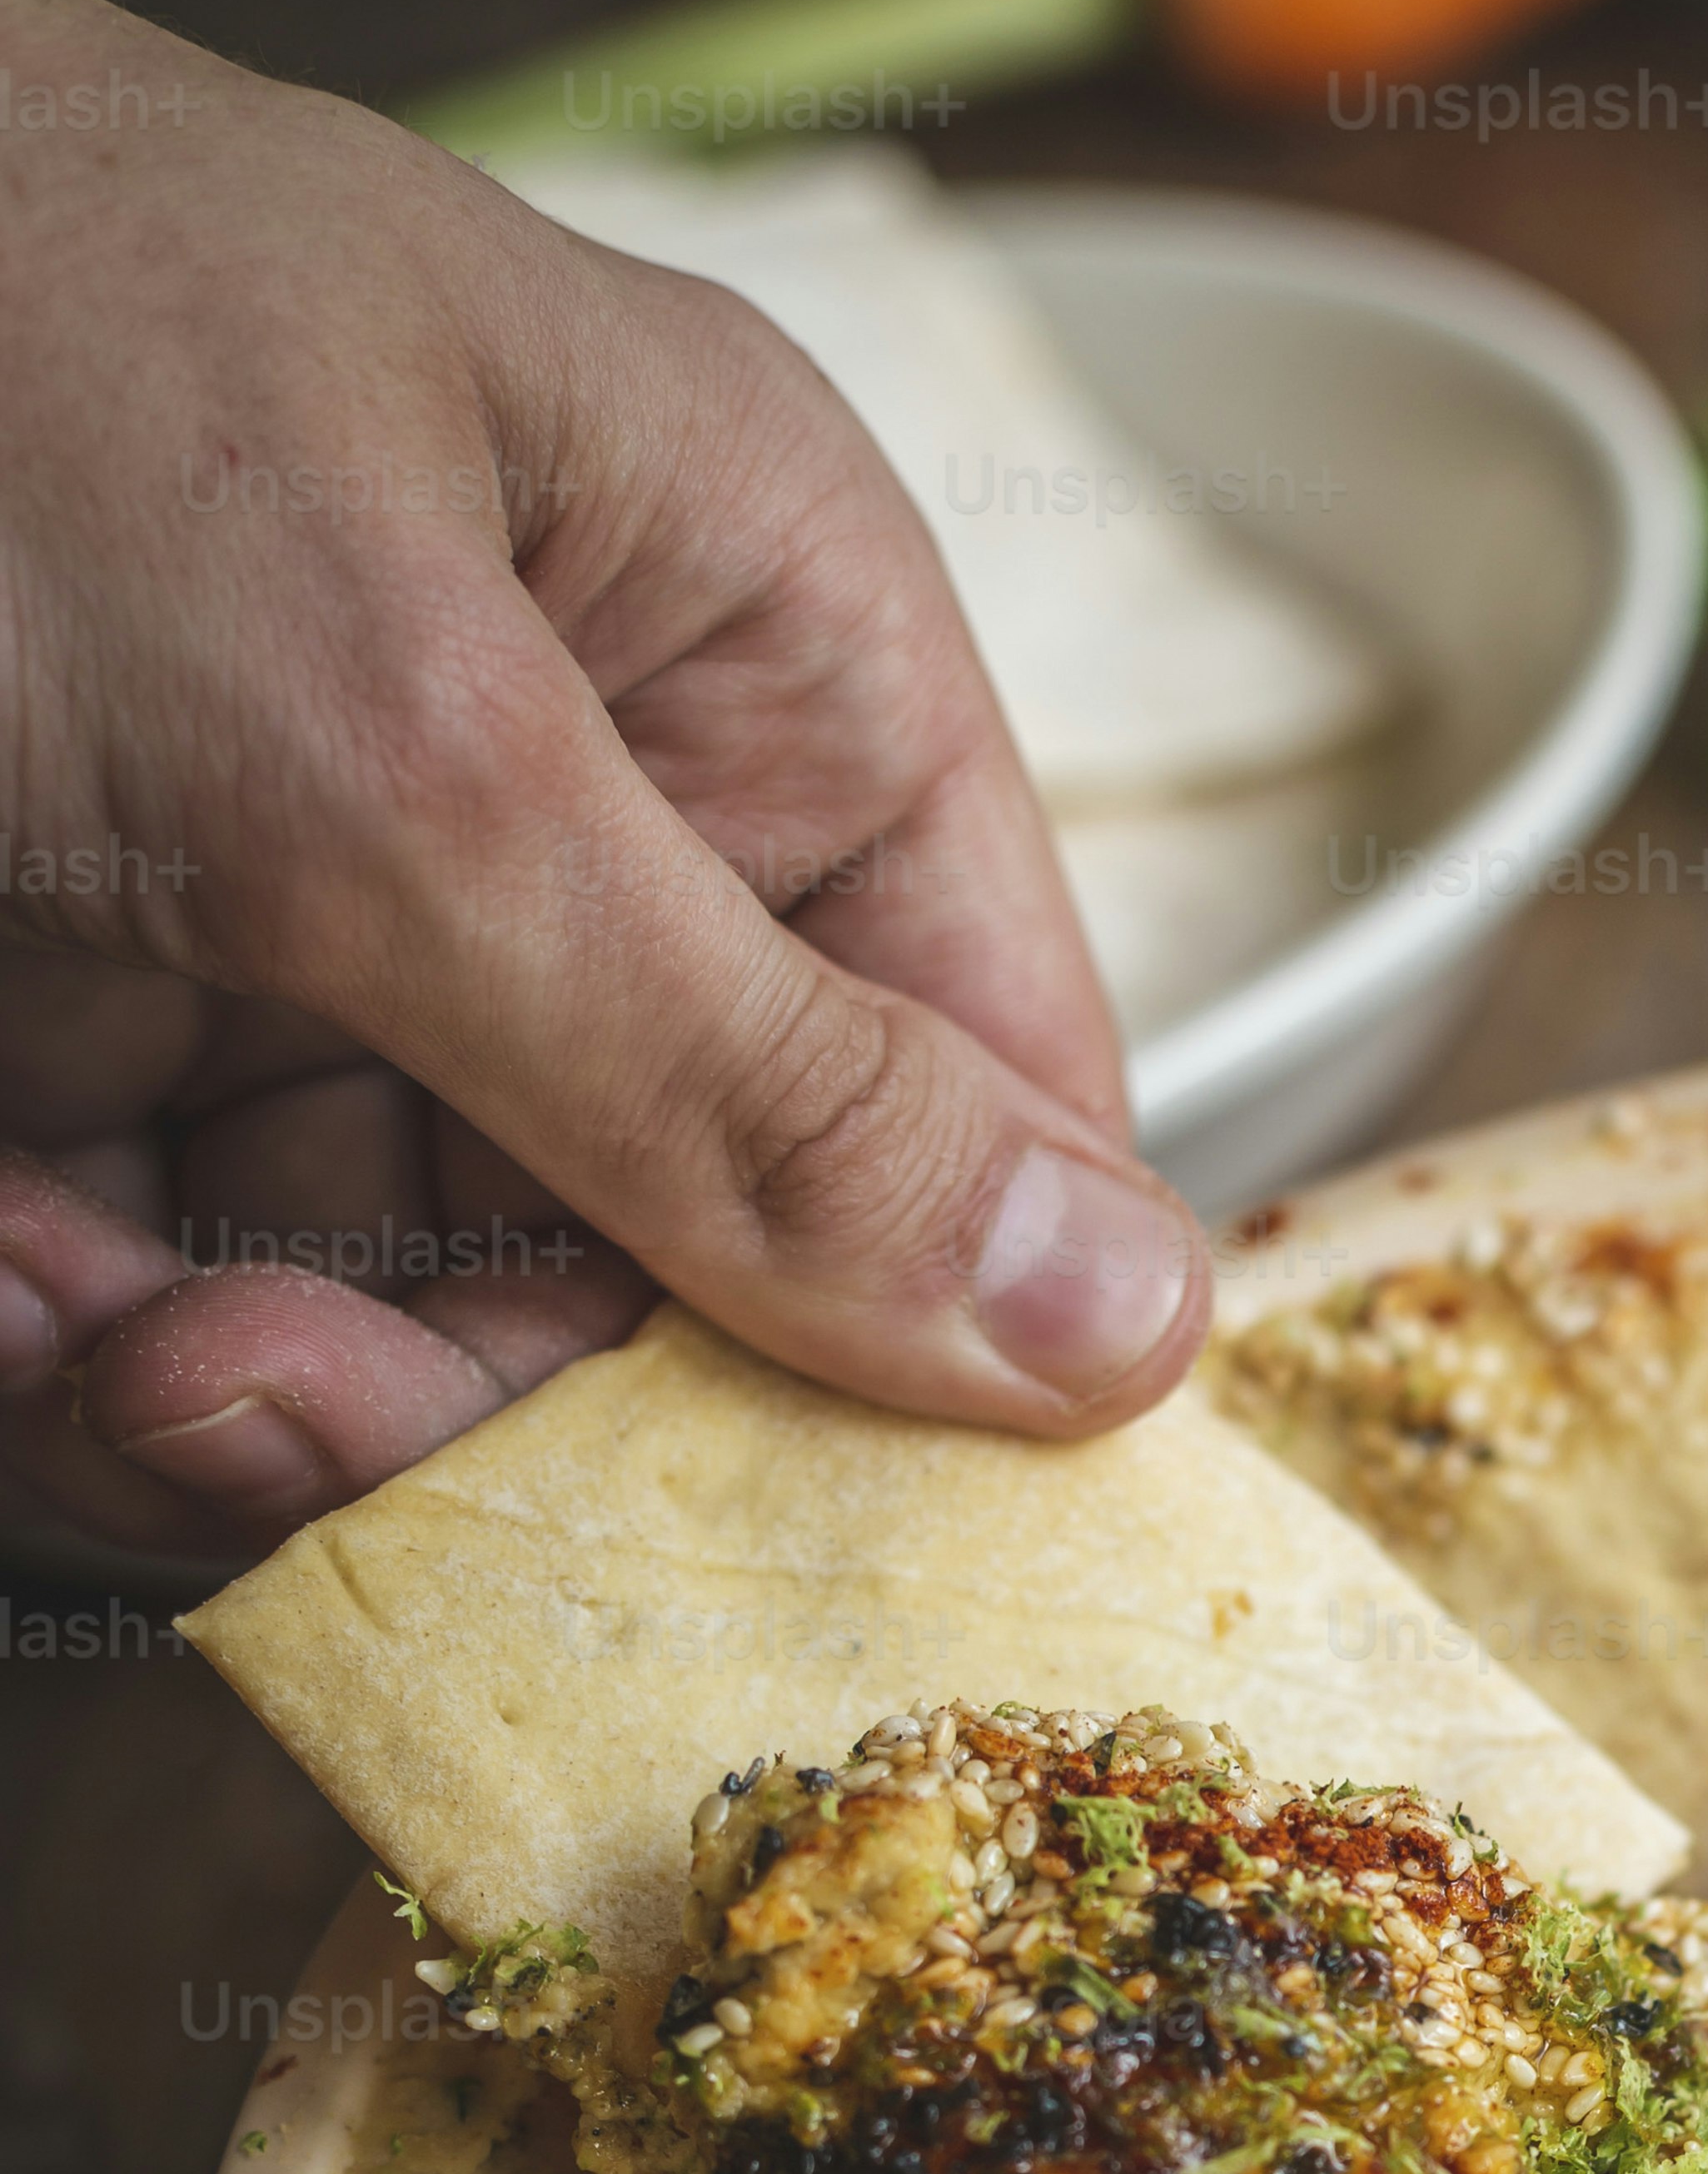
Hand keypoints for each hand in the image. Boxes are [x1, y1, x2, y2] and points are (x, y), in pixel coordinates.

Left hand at [0, 0, 1207, 1565]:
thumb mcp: (390, 742)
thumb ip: (747, 1082)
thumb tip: (1134, 1332)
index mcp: (748, 645)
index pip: (983, 1075)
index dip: (927, 1326)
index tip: (793, 1528)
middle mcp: (568, 813)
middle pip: (691, 1275)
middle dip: (492, 1395)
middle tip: (279, 1407)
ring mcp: (311, 944)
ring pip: (414, 1347)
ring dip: (254, 1417)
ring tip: (90, 1348)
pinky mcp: (79, 1055)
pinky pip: (176, 1335)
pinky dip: (71, 1372)